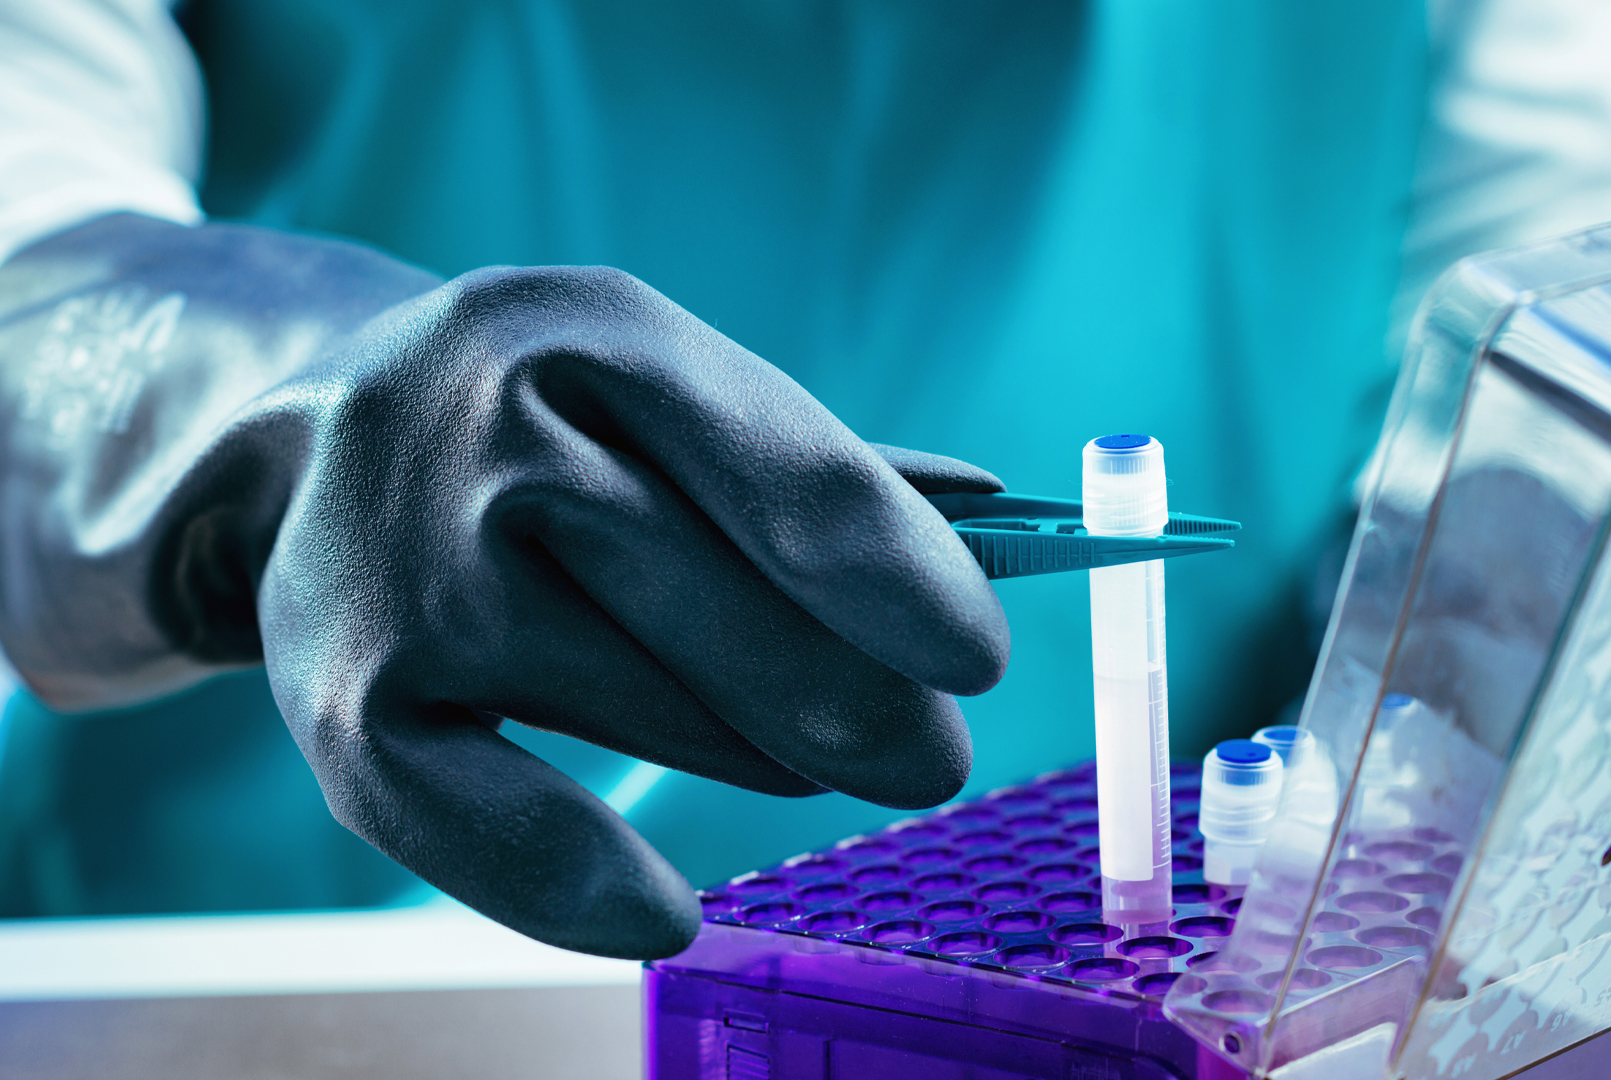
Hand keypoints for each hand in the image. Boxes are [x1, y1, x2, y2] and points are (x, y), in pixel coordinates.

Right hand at [0, 215, 1009, 957]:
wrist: (307, 451)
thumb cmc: (553, 430)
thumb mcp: (664, 392)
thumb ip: (812, 465)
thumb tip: (1000, 529)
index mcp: (605, 335)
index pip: (793, 482)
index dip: (903, 585)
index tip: (979, 664)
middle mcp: (494, 436)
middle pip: (736, 618)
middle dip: (862, 710)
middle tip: (925, 762)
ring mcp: (409, 566)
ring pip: (658, 719)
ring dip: (757, 755)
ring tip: (788, 749)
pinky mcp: (344, 693)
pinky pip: (489, 823)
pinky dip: (580, 884)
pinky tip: (663, 913)